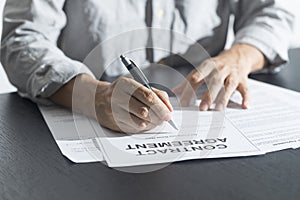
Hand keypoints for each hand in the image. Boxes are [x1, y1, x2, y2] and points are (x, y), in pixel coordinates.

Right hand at [50, 74, 172, 132]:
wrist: (97, 99)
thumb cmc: (121, 92)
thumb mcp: (136, 85)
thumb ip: (155, 93)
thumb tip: (168, 107)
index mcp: (125, 84)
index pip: (147, 96)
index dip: (161, 106)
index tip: (168, 113)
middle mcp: (117, 97)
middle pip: (144, 110)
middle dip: (158, 116)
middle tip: (164, 118)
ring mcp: (114, 111)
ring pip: (140, 121)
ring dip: (151, 122)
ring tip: (154, 119)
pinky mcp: (113, 123)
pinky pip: (134, 128)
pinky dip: (142, 126)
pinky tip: (143, 122)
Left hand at [173, 44, 265, 110]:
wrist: (237, 55)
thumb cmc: (216, 66)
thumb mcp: (202, 70)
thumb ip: (188, 80)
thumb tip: (174, 91)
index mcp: (207, 66)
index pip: (196, 77)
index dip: (189, 89)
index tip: (184, 102)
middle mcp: (220, 69)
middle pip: (213, 82)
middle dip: (208, 95)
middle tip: (202, 108)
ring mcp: (233, 74)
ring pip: (229, 86)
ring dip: (224, 98)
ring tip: (219, 110)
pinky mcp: (243, 80)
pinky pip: (245, 89)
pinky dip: (246, 98)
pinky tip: (245, 106)